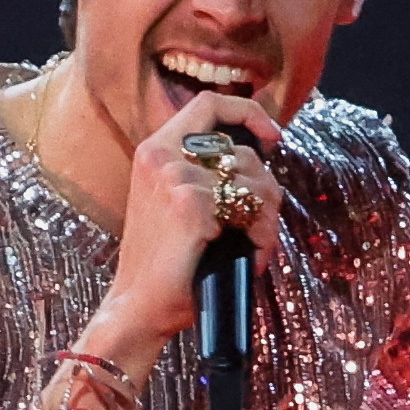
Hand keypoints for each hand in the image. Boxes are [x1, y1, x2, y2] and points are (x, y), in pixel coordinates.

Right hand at [78, 93, 283, 377]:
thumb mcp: (176, 203)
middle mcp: (162, 155)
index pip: (209, 104)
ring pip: (255, 183)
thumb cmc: (166, 262)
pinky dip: (261, 239)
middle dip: (267, 190)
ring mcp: (175, 177)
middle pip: (244, 152)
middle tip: (264, 225)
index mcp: (155, 150)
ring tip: (256, 247)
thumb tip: (261, 157)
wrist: (138, 306)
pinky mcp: (190, 205)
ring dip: (267, 220)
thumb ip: (205, 175)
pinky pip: (250, 212)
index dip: (248, 113)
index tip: (271, 138)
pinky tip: (251, 258)